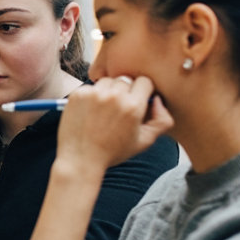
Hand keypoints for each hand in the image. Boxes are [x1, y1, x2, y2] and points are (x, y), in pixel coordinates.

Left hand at [56, 75, 172, 170]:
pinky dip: (92, 96)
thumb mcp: (145, 141)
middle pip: (126, 80)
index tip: (137, 101)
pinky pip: (91, 87)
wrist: (81, 159)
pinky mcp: (78, 95)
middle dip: (125, 92)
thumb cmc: (113, 152)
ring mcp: (94, 94)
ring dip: (108, 91)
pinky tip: (91, 113)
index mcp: (133, 106)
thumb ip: (162, 120)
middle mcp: (114, 96)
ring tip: (104, 111)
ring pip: (108, 81)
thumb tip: (157, 100)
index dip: (143, 91)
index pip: (144, 81)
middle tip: (119, 110)